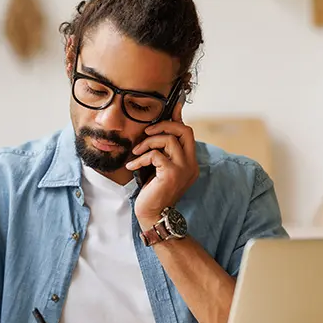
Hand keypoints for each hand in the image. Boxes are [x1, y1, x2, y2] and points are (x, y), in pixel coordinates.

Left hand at [126, 102, 198, 226]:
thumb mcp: (159, 167)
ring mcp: (183, 169)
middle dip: (163, 125)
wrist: (152, 215)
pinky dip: (140, 158)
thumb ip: (161, 151)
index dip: (178, 118)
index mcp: (190, 162)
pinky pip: (155, 155)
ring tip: (136, 152)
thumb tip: (158, 131)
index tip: (172, 106)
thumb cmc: (153, 192)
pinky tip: (131, 166)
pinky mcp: (171, 174)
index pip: (188, 132)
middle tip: (147, 131)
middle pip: (184, 130)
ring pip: (168, 140)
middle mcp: (191, 164)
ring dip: (148, 142)